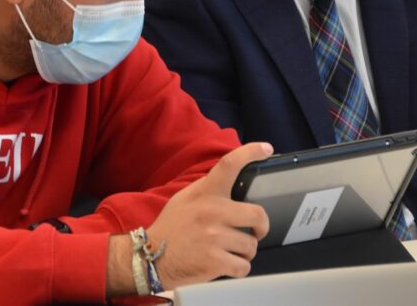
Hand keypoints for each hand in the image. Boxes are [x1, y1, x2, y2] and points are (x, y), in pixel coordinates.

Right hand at [147, 142, 271, 288]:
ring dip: (244, 252)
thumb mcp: (185, 199)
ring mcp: (214, 237)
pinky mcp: (214, 261)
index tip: (266, 148)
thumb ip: (208, 191)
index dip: (251, 152)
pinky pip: (244, 267)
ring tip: (228, 250)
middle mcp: (211, 211)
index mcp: (205, 192)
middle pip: (258, 215)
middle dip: (262, 227)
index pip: (229, 164)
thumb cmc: (171, 228)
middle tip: (256, 232)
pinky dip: (239, 268)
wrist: (151, 257)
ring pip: (251, 245)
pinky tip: (225, 264)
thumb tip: (232, 184)